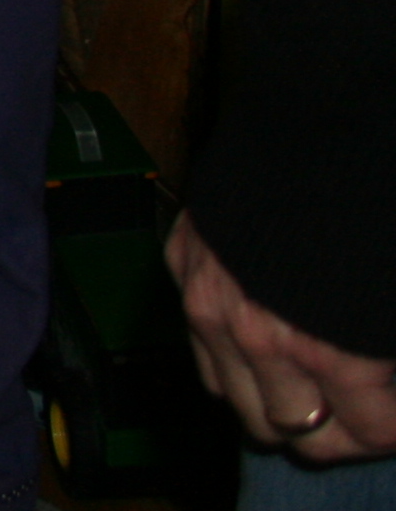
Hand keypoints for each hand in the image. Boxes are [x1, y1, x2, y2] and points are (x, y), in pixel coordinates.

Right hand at [171, 212, 395, 460]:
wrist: (317, 122)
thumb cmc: (373, 209)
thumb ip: (386, 355)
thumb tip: (382, 381)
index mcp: (328, 352)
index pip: (357, 434)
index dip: (387, 430)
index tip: (394, 413)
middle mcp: (257, 339)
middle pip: (283, 430)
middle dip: (326, 427)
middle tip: (351, 405)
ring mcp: (209, 301)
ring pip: (229, 396)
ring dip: (268, 395)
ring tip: (302, 376)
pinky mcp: (182, 265)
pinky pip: (198, 343)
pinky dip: (228, 352)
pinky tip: (262, 330)